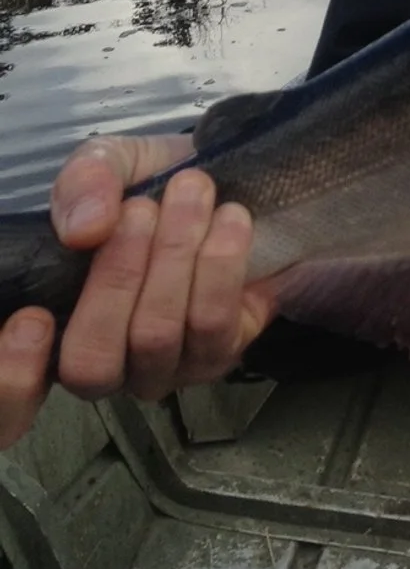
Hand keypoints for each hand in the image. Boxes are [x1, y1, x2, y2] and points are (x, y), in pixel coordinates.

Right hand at [0, 133, 276, 449]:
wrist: (219, 183)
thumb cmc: (149, 186)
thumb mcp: (108, 166)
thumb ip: (85, 185)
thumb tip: (85, 230)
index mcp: (56, 329)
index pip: (13, 402)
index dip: (14, 380)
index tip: (32, 319)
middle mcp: (104, 366)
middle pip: (93, 360)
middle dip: (119, 276)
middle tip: (144, 209)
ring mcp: (162, 369)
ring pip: (157, 337)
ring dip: (175, 257)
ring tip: (193, 196)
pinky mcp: (219, 354)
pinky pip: (216, 327)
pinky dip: (221, 265)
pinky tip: (229, 220)